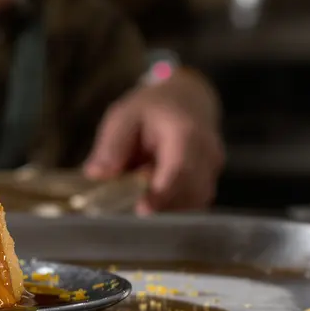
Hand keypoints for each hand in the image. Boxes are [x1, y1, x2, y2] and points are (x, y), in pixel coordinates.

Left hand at [83, 72, 224, 213]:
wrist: (188, 100)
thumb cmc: (153, 108)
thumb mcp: (124, 115)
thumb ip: (112, 144)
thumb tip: (96, 174)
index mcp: (186, 133)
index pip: (179, 168)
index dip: (162, 193)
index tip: (142, 210)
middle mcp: (207, 155)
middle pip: (188, 193)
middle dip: (158, 205)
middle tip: (128, 206)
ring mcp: (212, 172)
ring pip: (190, 204)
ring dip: (163, 208)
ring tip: (138, 195)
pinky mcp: (209, 185)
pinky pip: (190, 206)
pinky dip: (170, 208)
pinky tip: (151, 197)